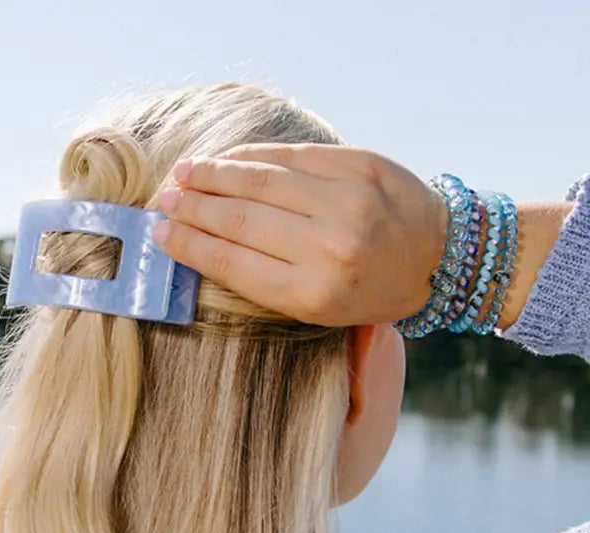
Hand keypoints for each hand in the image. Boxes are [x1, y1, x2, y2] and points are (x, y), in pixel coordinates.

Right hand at [153, 144, 447, 325]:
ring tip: (183, 174)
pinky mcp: (359, 165)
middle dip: (192, 207)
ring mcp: (346, 201)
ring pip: (259, 181)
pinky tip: (226, 159)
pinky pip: (291, 156)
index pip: (232, 263)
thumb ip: (265, 279)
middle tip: (163, 199)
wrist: (439, 258)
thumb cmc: (370, 292)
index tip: (161, 234)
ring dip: (213, 175)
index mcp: (313, 293)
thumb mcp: (319, 308)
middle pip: (238, 219)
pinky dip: (251, 156)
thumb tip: (206, 244)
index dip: (190, 245)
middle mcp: (328, 247)